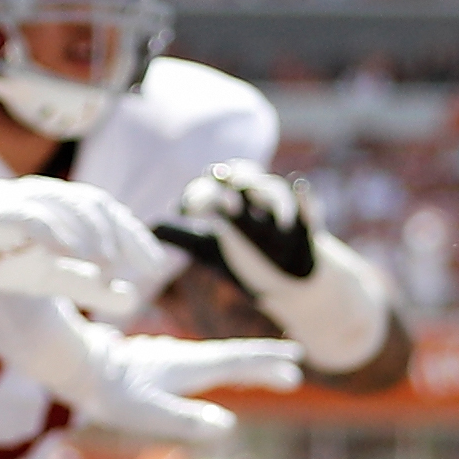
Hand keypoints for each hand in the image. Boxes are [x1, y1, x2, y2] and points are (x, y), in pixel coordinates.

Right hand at [0, 175, 171, 309]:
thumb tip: (133, 300)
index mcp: (64, 208)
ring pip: (65, 207)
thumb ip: (91, 287)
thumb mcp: (52, 276)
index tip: (156, 264)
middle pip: (94, 205)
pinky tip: (70, 252)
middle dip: (120, 234)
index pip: (109, 213)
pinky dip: (54, 232)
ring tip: (106, 264)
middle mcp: (47, 197)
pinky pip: (29, 217)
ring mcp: (21, 201)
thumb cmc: (1, 255)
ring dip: (91, 234)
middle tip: (136, 264)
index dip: (135, 236)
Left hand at [68, 333, 304, 444]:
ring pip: (212, 357)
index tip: (296, 366)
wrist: (70, 365)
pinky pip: (192, 361)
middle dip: (262, 360)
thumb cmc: (107, 392)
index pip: (238, 362)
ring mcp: (165, 358)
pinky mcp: (149, 362)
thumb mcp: (146, 412)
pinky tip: (198, 371)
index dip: (268, 365)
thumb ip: (185, 419)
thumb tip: (225, 426)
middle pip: (232, 356)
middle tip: (292, 362)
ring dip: (239, 362)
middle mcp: (182, 357)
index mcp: (190, 366)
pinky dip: (211, 364)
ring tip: (255, 370)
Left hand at [175, 160, 391, 369]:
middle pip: (243, 178)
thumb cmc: (249, 260)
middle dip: (233, 182)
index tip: (189, 210)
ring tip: (242, 204)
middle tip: (222, 188)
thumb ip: (184, 237)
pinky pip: (309, 205)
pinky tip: (300, 186)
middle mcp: (256, 203)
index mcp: (230, 205)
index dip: (199, 194)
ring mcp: (282, 212)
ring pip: (273, 190)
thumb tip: (150, 227)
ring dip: (263, 194)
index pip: (211, 188)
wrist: (294, 280)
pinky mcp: (308, 225)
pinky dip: (305, 197)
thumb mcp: (212, 251)